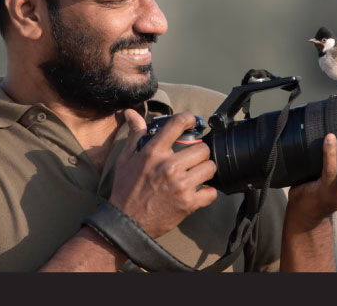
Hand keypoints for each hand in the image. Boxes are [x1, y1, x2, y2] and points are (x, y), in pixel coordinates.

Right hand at [108, 109, 217, 238]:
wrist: (126, 223)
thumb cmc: (126, 190)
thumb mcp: (125, 159)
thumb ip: (134, 134)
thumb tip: (131, 113)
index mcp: (153, 153)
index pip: (177, 124)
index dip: (189, 119)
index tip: (192, 122)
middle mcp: (168, 167)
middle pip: (202, 149)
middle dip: (199, 152)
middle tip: (193, 158)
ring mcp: (180, 186)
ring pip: (210, 168)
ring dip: (205, 170)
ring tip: (196, 174)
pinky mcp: (188, 204)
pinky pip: (211, 192)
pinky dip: (207, 192)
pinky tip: (198, 191)